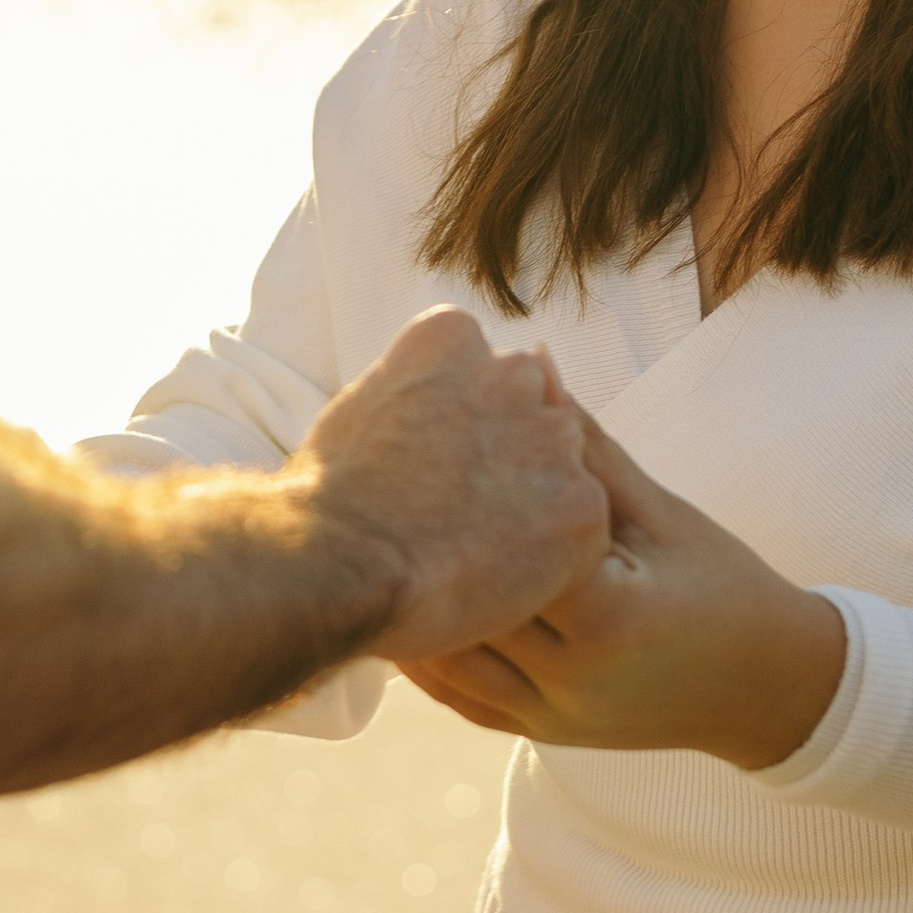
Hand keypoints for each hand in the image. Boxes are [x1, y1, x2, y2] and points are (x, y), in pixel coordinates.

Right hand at [291, 309, 609, 663]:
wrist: (340, 566)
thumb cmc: (329, 502)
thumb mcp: (359, 411)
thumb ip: (413, 395)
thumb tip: (422, 413)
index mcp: (453, 336)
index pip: (482, 370)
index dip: (463, 425)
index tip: (435, 464)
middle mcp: (514, 371)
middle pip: (532, 413)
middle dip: (509, 457)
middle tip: (461, 512)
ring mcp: (553, 436)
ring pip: (561, 472)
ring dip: (533, 507)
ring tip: (475, 548)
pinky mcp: (583, 504)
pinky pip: (580, 533)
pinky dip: (551, 562)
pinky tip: (498, 576)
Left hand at [399, 416, 844, 770]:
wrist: (767, 689)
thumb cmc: (725, 587)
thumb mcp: (665, 512)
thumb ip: (590, 451)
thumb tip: (536, 367)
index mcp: (610, 620)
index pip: (511, 549)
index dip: (467, 493)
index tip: (425, 443)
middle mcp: (573, 679)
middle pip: (471, 602)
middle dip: (426, 542)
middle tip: (371, 486)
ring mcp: (553, 716)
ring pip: (452, 658)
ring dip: (410, 601)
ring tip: (369, 542)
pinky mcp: (543, 735)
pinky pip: (462, 697)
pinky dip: (426, 654)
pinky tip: (396, 607)